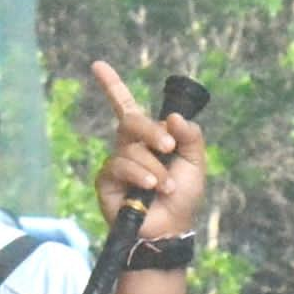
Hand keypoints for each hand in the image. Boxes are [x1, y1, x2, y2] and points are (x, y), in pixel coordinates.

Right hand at [87, 60, 208, 238]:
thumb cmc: (183, 197)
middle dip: (152, 132)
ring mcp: (115, 162)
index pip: (126, 106)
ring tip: (166, 187)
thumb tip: (173, 117)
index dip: (112, 85)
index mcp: (148, 138)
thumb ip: (190, 137)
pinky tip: (152, 189)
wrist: (171, 228)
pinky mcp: (106, 179)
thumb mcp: (195, 163)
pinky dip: (141, 176)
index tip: (98, 65)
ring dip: (155, 168)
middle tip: (169, 147)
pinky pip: (121, 166)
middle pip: (131, 121)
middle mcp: (128, 146)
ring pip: (131, 149)